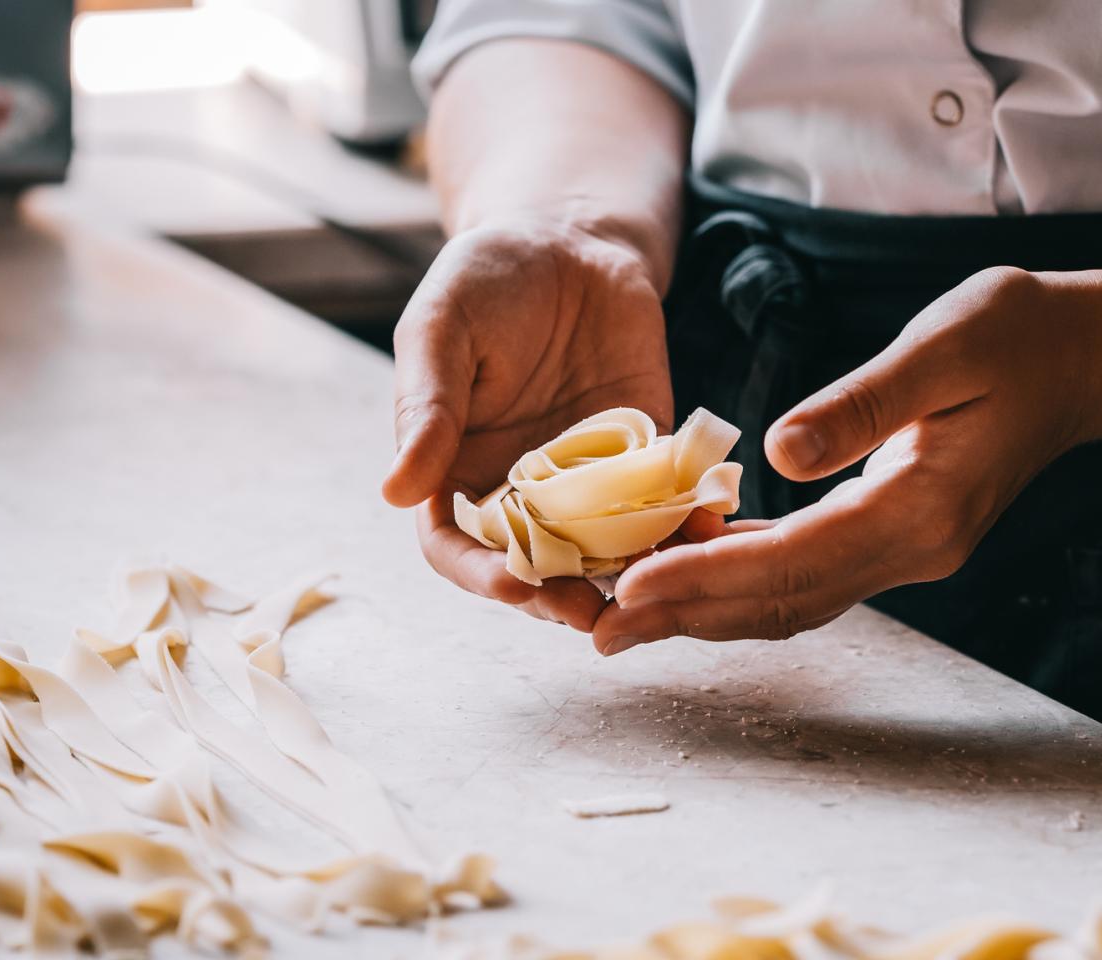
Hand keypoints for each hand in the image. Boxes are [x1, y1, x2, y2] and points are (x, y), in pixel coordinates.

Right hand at [383, 219, 673, 630]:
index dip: (483, 577)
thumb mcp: (441, 330)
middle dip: (560, 598)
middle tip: (592, 613)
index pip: (458, 550)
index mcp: (458, 470)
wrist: (570, 236)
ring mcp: (590, 478)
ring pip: (606, 551)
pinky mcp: (649, 453)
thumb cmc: (487, 277)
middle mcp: (524, 489)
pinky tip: (708, 528)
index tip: (515, 587)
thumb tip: (394, 491)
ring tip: (654, 589)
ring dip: (629, 576)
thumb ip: (425, 408)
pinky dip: (686, 522)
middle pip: (536, 568)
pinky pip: (666, 502)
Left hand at [592, 267, 1101, 654]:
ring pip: (792, 600)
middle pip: (783, 602)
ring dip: (709, 612)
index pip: (794, 559)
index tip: (631, 588)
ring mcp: (909, 550)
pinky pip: (809, 575)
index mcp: (921, 507)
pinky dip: (745, 579)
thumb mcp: (943, 346)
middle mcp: (915, 548)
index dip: (707, 575)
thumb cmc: (1019, 334)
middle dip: (688, 616)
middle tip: (599, 630)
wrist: (1086, 359)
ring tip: (626, 616)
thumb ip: (862, 403)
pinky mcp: (898, 535)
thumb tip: (777, 452)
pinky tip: (694, 567)